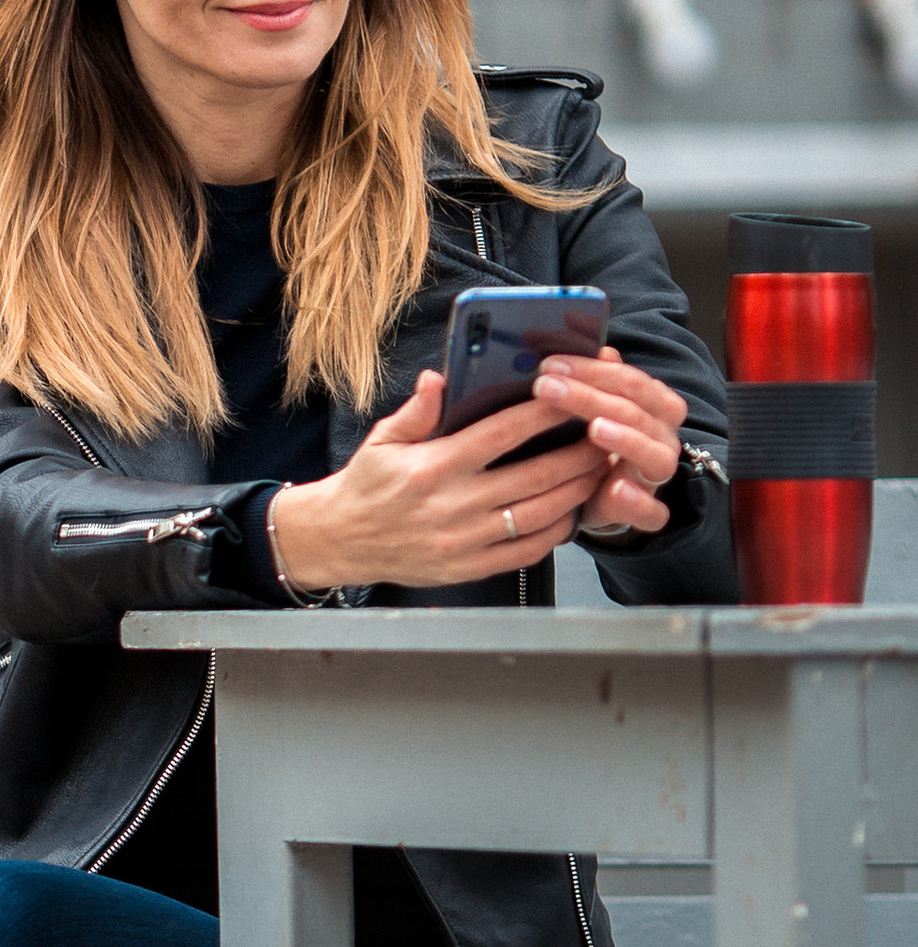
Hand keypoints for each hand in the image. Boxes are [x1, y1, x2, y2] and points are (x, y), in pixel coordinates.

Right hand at [266, 370, 610, 593]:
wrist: (339, 541)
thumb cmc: (364, 487)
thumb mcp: (382, 440)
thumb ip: (417, 410)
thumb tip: (440, 378)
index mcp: (433, 467)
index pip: (502, 433)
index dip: (544, 414)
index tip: (573, 397)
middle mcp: (452, 505)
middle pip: (534, 476)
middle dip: (578, 454)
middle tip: (607, 436)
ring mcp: (463, 541)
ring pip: (538, 515)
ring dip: (576, 492)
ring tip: (599, 472)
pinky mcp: (468, 568)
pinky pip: (526, 552)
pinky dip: (555, 532)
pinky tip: (570, 513)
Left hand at [527, 345, 688, 538]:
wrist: (599, 497)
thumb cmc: (594, 446)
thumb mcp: (590, 408)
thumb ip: (592, 376)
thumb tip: (586, 337)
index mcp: (652, 408)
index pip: (632, 381)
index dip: (593, 369)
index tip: (549, 363)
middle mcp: (661, 437)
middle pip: (638, 411)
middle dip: (592, 396)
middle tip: (546, 386)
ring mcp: (657, 476)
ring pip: (656, 455)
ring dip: (625, 438)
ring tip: (593, 428)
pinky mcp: (648, 512)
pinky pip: (653, 512)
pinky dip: (638, 502)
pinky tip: (617, 489)